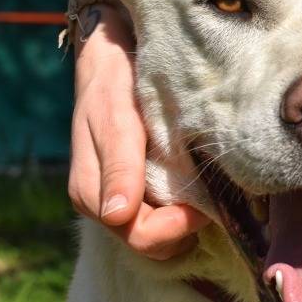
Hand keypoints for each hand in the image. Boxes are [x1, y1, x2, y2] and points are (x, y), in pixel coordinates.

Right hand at [68, 4, 209, 258]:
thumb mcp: (117, 117)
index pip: (139, 236)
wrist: (111, 57)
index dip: (174, 227)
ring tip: (204, 192)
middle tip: (210, 200)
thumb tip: (118, 216)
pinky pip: (160, 220)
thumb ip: (120, 165)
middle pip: (148, 245)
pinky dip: (181, 213)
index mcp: (91, 192)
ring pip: (157, 240)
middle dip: (182, 230)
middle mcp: (102, 204)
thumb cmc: (114, 83)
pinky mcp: (133, 191)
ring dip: (183, 225)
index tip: (202, 204)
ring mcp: (118, 200)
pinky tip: (195, 189)